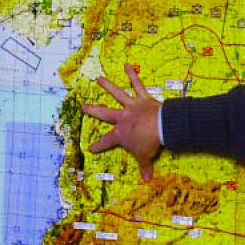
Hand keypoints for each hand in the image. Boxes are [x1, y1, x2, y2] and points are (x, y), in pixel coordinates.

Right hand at [82, 65, 160, 181]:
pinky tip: (127, 65)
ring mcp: (132, 106)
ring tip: (99, 79)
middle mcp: (122, 117)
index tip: (90, 148)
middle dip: (93, 110)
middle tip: (83, 106)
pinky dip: (133, 75)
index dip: (98, 146)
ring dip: (108, 86)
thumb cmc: (149, 142)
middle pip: (105, 113)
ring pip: (117, 94)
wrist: (161, 127)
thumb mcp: (145, 157)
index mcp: (120, 133)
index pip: (106, 141)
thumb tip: (146, 180)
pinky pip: (137, 85)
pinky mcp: (143, 98)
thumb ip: (144, 166)